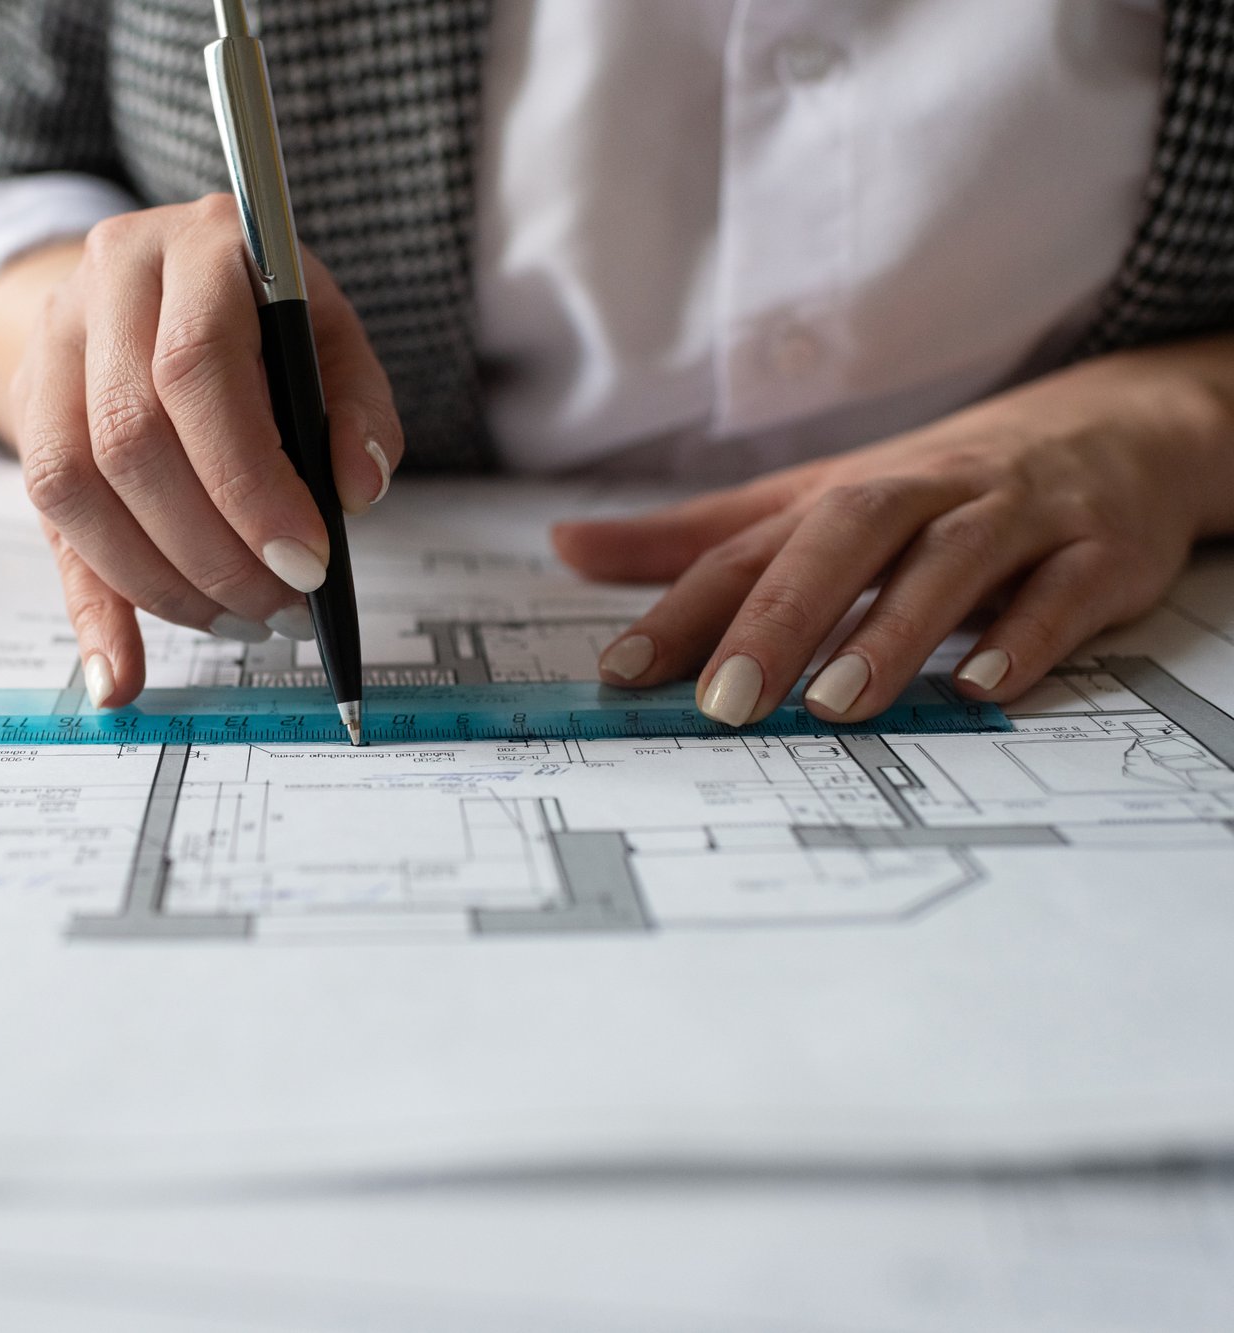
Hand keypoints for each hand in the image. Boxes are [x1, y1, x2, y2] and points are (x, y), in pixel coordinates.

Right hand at [0, 196, 401, 706]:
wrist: (160, 278)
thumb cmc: (264, 314)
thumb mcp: (328, 335)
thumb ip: (357, 405)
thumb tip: (357, 491)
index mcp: (196, 247)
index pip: (196, 371)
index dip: (248, 482)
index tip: (306, 565)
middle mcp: (105, 283)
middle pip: (128, 438)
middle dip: (211, 547)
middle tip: (279, 608)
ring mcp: (51, 348)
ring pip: (72, 486)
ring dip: (158, 581)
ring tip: (237, 622)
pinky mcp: (28, 413)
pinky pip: (47, 527)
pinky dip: (92, 611)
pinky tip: (124, 676)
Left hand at [553, 338, 1233, 724]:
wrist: (1116, 429)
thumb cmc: (934, 487)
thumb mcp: (810, 502)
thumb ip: (697, 539)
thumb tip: (567, 545)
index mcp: (842, 495)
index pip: (748, 548)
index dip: (680, 607)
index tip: (622, 672)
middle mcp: (921, 497)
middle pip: (842, 538)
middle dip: (779, 617)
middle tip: (725, 702)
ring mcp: (1012, 521)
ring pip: (949, 564)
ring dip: (890, 633)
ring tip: (833, 704)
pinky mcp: (1096, 554)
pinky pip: (1062, 593)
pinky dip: (1024, 639)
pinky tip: (980, 688)